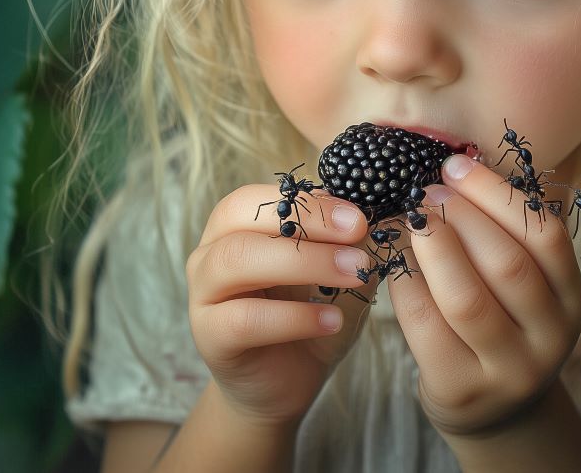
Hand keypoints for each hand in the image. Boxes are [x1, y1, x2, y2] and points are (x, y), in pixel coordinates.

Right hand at [186, 183, 379, 428]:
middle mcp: (211, 252)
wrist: (285, 383)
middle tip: (358, 236)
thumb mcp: (335, 276)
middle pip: (242, 218)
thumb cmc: (308, 318)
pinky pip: (244, 318)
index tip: (359, 217)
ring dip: (303, 262)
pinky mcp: (209, 335)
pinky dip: (294, 317)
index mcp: (236, 226)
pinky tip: (330, 320)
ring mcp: (202, 293)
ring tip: (353, 273)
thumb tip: (377, 215)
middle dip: (307, 223)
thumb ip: (347, 245)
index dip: (310, 202)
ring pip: (238, 259)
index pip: (261, 196)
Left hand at [387, 154, 580, 437]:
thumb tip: (458, 166)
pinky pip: (426, 325)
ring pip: (466, 299)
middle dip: (460, 218)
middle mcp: (549, 336)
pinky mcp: (461, 388)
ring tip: (409, 219)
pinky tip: (393, 260)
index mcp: (570, 298)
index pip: (546, 235)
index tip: (454, 167)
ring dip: (432, 248)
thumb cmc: (502, 324)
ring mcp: (508, 369)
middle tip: (426, 192)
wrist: (494, 409)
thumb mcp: (525, 286)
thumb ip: (505, 234)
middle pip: (506, 264)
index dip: (497, 194)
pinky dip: (404, 283)